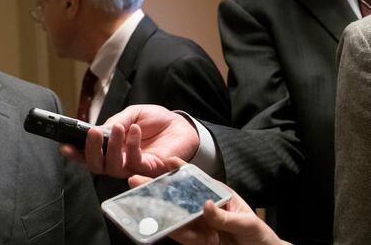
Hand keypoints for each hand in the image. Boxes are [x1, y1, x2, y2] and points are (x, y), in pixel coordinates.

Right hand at [61, 104, 198, 177]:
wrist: (180, 125)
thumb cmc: (155, 120)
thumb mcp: (131, 114)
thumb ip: (115, 121)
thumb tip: (98, 129)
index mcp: (111, 148)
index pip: (89, 156)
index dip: (76, 154)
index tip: (65, 147)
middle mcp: (119, 161)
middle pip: (97, 167)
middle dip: (90, 151)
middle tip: (92, 133)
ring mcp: (134, 167)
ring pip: (113, 167)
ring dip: (112, 147)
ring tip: (117, 127)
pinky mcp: (150, 169)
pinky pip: (135, 162)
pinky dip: (132, 144)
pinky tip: (134, 129)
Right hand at [129, 170, 285, 244]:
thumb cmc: (259, 236)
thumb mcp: (247, 223)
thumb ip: (225, 217)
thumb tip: (205, 206)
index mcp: (217, 196)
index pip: (197, 180)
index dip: (182, 169)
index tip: (168, 161)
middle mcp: (205, 209)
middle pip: (179, 197)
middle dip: (159, 190)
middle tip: (137, 182)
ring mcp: (200, 225)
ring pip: (176, 216)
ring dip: (160, 211)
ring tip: (143, 204)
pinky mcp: (199, 242)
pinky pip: (184, 236)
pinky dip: (173, 232)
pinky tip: (162, 227)